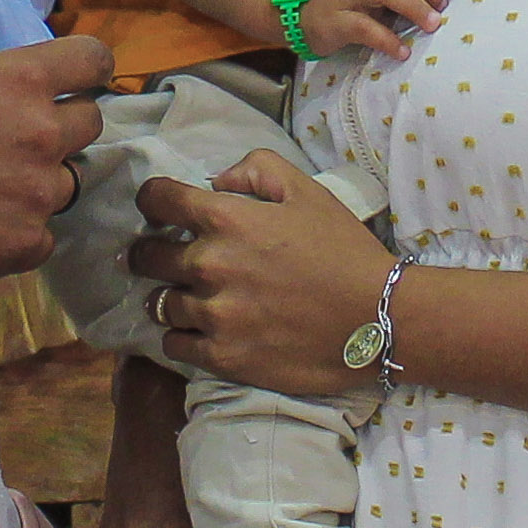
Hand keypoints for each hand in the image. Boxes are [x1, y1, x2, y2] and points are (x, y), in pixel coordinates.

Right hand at [0, 34, 111, 283]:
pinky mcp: (25, 244)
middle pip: (88, 123)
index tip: (71, 86)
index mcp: (21, 79)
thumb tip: (35, 102)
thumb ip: (2, 89)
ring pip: (67, 183)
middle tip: (13, 146)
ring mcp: (38, 191)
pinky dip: (17, 234)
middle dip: (59, 130)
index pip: (95, 60)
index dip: (85, 73)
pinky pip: (44, 237)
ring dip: (38, 185)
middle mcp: (42, 130)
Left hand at [129, 150, 392, 398]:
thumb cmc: (343, 250)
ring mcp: (214, 316)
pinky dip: (182, 337)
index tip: (161, 210)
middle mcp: (209, 266)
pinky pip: (175, 345)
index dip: (154, 200)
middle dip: (153, 252)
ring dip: (170, 297)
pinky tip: (202, 331)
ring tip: (191, 298)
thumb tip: (217, 181)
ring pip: (159, 304)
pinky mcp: (223, 357)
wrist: (380, 318)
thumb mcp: (307, 190)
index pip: (156, 199)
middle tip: (169, 258)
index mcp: (226, 220)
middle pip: (147, 257)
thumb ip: (256, 170)